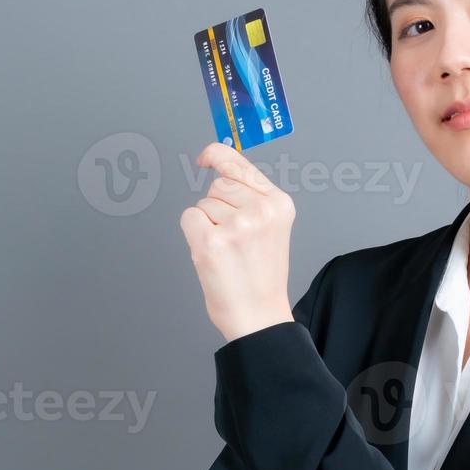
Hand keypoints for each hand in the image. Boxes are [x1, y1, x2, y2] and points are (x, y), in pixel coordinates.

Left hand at [178, 141, 295, 342]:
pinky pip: (189, 218)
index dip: (217, 155)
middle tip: (233, 237)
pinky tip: (213, 254)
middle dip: (218, 205)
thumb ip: (252, 197)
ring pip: (204, 203)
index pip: (240, 164)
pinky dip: (194, 234)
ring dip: (208, 223)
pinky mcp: (212, 242)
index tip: (205, 157)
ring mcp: (236, 226)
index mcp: (279, 204)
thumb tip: (218, 165)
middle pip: (218, 184)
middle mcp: (261, 211)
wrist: (259, 315)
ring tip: (227, 250)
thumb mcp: (270, 227)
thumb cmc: (260, 274)